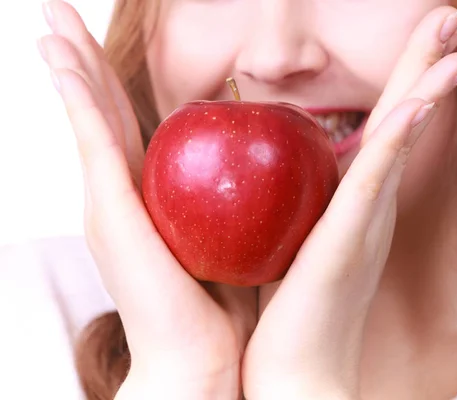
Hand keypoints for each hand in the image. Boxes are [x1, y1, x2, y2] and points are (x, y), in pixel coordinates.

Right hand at [38, 1, 255, 398]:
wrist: (199, 354)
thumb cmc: (221, 301)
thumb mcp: (232, 238)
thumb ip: (237, 204)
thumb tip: (267, 179)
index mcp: (146, 197)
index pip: (129, 125)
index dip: (116, 83)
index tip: (105, 46)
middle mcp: (118, 194)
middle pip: (100, 112)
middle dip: (81, 61)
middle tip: (58, 14)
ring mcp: (107, 202)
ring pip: (88, 118)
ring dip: (69, 67)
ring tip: (50, 22)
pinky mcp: (108, 212)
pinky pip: (94, 141)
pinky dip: (76, 99)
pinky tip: (61, 61)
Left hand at [242, 6, 456, 399]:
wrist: (300, 372)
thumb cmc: (295, 310)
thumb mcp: (299, 244)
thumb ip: (301, 209)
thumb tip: (279, 183)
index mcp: (359, 202)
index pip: (386, 128)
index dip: (407, 83)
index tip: (424, 43)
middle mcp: (372, 205)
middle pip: (402, 119)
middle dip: (426, 67)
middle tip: (451, 17)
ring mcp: (365, 220)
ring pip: (399, 139)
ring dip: (425, 88)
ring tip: (455, 44)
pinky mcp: (348, 240)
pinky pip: (372, 180)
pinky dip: (396, 140)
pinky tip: (414, 105)